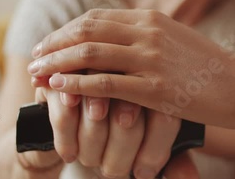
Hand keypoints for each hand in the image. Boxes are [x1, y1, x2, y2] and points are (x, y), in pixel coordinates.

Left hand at [28, 9, 234, 129]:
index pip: (96, 17)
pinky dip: (78, 85)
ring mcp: (153, 59)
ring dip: (57, 63)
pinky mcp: (157, 88)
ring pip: (91, 53)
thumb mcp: (178, 40)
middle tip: (34, 57)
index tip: (50, 43)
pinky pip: (107, 83)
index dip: (67, 30)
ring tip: (37, 74)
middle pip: (87, 30)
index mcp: (153, 19)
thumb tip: (118, 41)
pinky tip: (60, 89)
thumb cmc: (211, 67)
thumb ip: (148, 36)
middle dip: (54, 43)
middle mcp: (150, 32)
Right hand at [30, 81, 181, 178]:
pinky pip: (67, 106)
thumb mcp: (154, 144)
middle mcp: (132, 71)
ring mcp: (95, 67)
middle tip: (111, 171)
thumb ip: (173, 161)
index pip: (165, 119)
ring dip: (92, 148)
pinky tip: (70, 153)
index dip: (154, 151)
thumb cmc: (124, 134)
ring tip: (89, 161)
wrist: (75, 118)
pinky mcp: (61, 71)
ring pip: (97, 112)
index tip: (143, 173)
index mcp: (160, 86)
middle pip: (130, 118)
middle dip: (120, 155)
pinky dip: (67, 135)